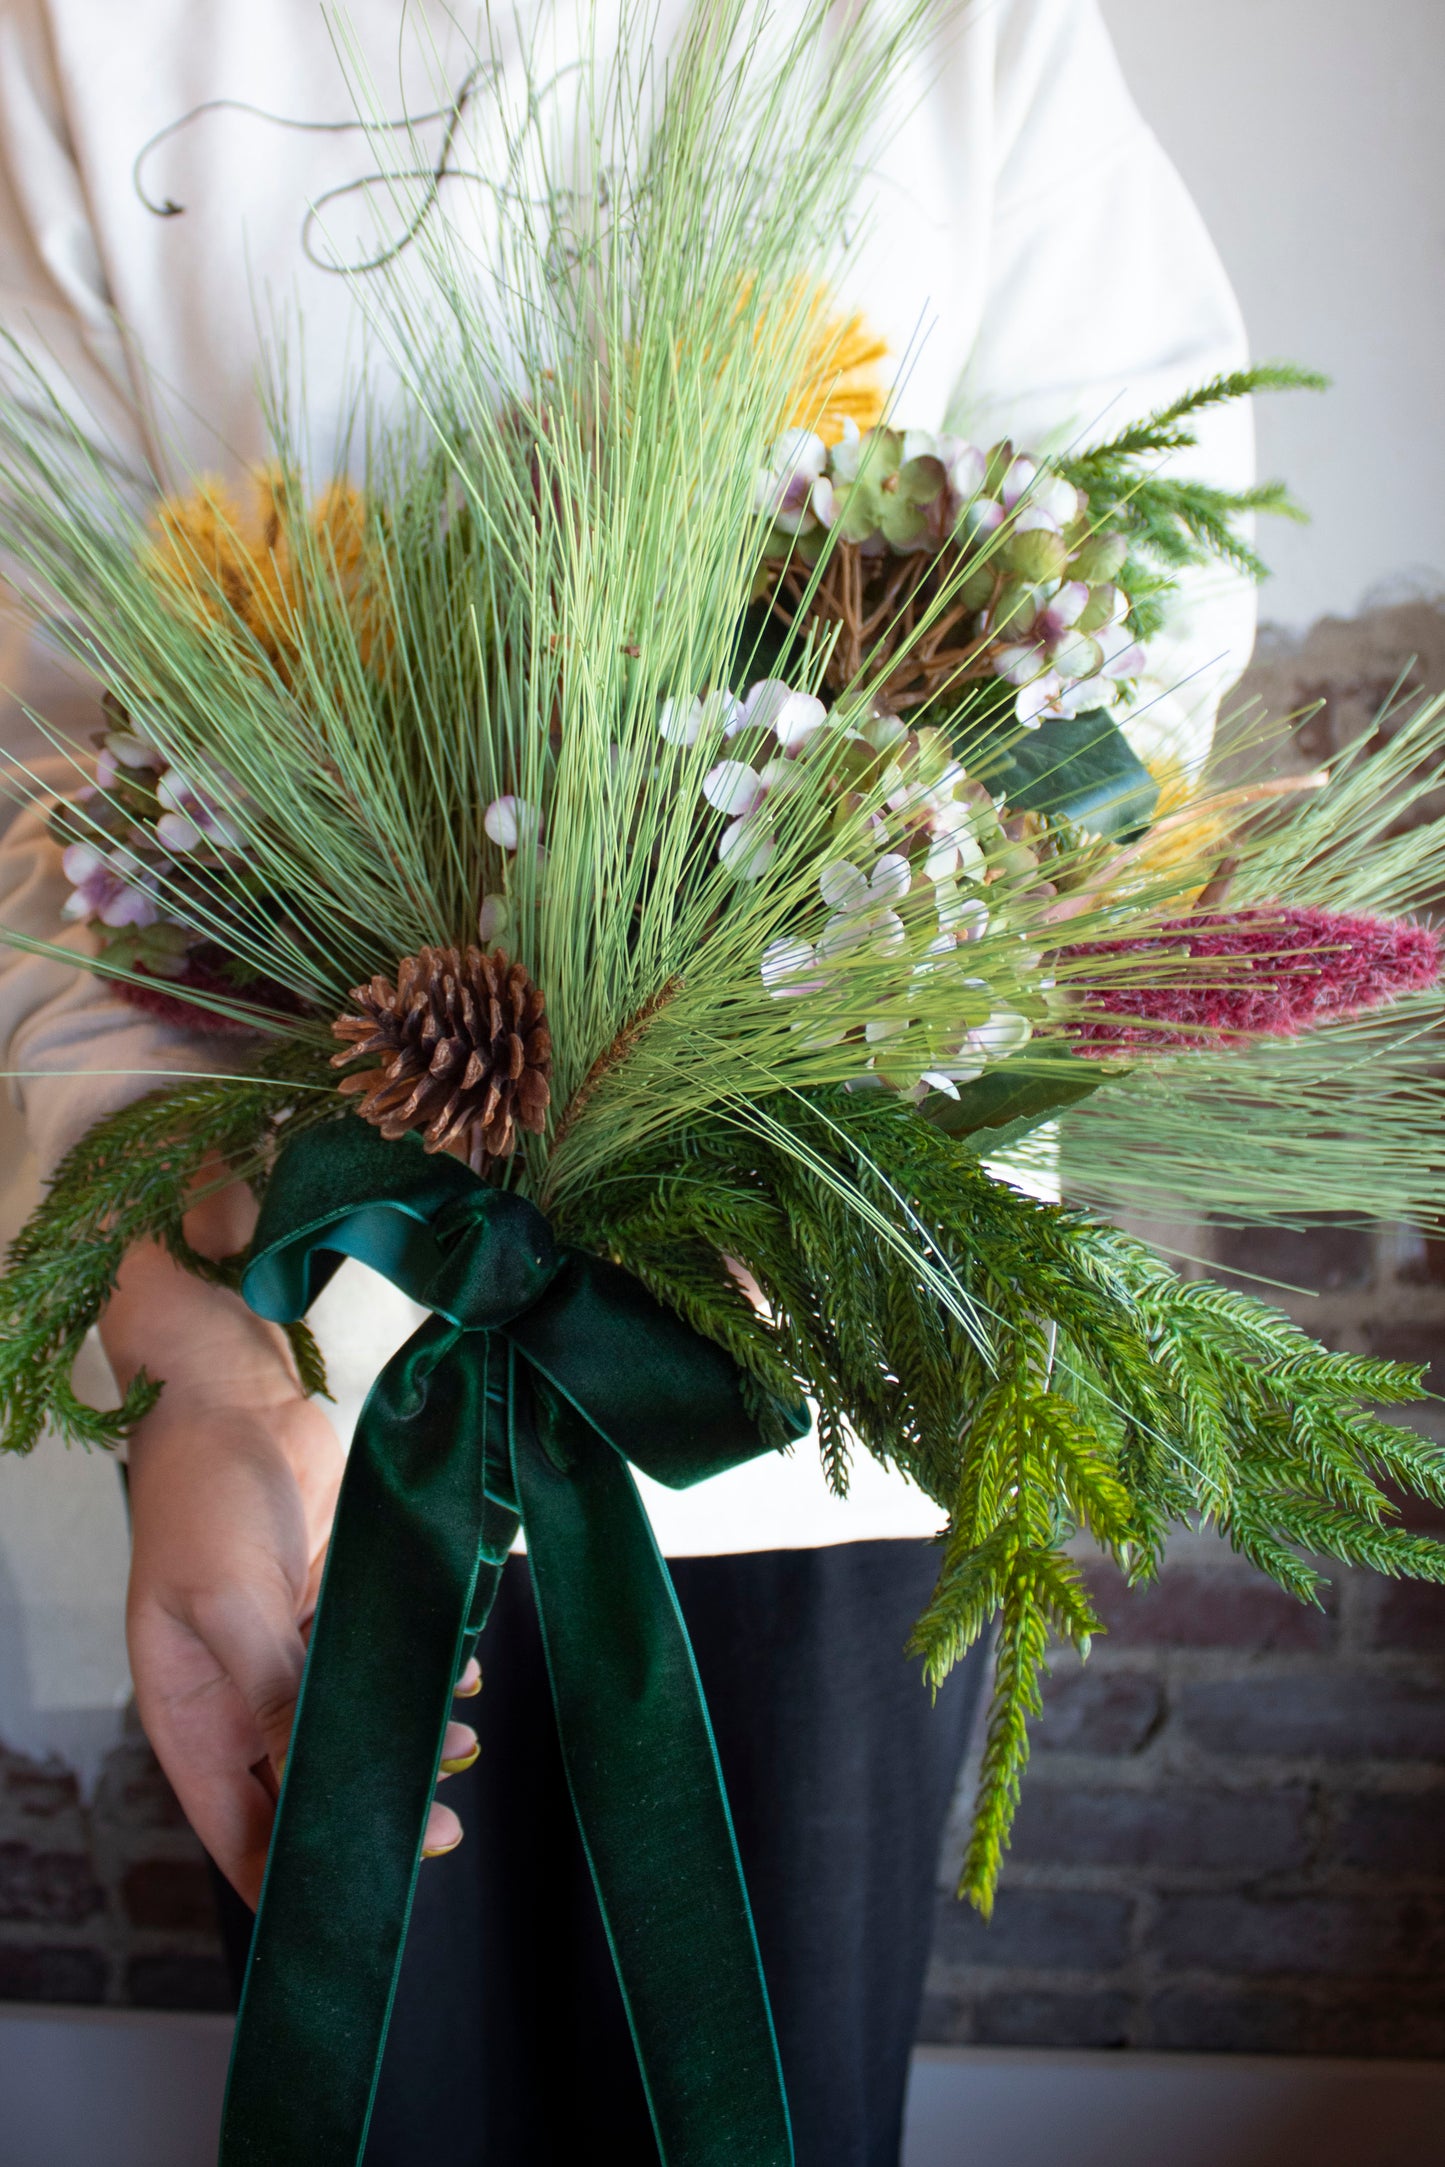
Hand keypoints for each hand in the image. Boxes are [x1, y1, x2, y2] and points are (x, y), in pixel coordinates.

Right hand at [106, 1181, 479, 1908]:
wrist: (234, 1383)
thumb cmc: (206, 1489)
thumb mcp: (234, 1602)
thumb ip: (280, 1697)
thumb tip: (322, 1785)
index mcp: (192, 1711)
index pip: (236, 1827)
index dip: (289, 1873)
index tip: (356, 1904)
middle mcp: (239, 1692)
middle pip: (301, 1783)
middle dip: (367, 1808)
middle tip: (443, 1827)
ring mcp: (287, 1646)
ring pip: (347, 1722)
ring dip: (403, 1737)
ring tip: (465, 1746)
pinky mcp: (332, 1600)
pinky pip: (377, 1656)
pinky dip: (418, 1669)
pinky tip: (462, 1673)